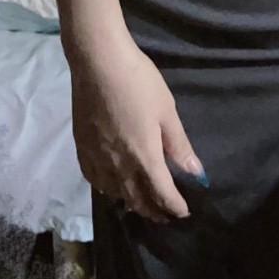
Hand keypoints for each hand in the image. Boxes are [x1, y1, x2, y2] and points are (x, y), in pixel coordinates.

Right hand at [68, 26, 207, 223]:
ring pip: (115, 193)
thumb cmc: (139, 82)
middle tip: (166, 215)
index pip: (162, 194)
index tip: (184, 212)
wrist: (98, 62)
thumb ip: (179, 145)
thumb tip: (196, 173)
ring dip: (131, 203)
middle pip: (137, 199)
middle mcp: (119, 165)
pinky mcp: (82, 148)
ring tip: (141, 204)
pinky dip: (107, 189)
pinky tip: (111, 187)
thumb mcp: (167, 111)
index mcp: (144, 157)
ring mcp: (97, 158)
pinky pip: (94, 180)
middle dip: (154, 210)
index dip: (175, 207)